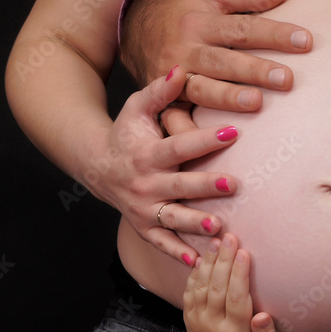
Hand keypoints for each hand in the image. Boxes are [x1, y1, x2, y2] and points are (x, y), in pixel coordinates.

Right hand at [88, 67, 240, 263]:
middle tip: (233, 183)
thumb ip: (160, 91)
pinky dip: (179, 254)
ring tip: (219, 228)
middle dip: (205, 185)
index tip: (233, 132)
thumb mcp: (137, 108)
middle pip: (179, 186)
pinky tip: (200, 262)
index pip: (179, 146)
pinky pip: (162, 243)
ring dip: (195, 224)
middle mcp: (145, 184)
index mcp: (147, 154)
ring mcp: (145, 209)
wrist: (97, 167)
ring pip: (173, 219)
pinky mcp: (145, 227)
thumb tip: (181, 69)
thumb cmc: (126, 133)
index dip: (204, 139)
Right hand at [120, 0, 312, 111]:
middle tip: (287, 79)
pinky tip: (213, 140)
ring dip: (228, 98)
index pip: (243, 28)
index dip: (274, 34)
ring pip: (202, 89)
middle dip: (254, 70)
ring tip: (257, 103)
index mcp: (201, 22)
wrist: (136, 31)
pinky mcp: (167, 101)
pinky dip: (190, 130)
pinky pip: (176, 118)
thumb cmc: (187, 13)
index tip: (305, 41)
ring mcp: (174, 78)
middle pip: (223, 60)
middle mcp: (186, 50)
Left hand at [183, 233, 281, 331]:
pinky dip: (194, 273)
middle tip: (229, 236)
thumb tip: (262, 316)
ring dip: (208, 261)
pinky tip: (201, 257)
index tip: (244, 252)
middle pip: (217, 286)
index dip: (239, 274)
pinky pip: (189, 292)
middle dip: (223, 259)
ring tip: (214, 241)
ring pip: (201, 286)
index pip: (236, 297)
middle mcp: (213, 324)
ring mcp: (198, 320)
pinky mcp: (189, 318)